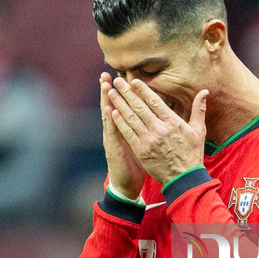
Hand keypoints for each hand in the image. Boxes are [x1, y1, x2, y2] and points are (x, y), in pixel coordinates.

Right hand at [100, 72, 145, 199]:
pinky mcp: (113, 148)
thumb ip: (144, 129)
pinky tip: (107, 109)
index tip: (123, 76)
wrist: (126, 184)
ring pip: (109, 116)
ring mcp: (113, 139)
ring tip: (104, 84)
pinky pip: (111, 132)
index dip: (123, 92)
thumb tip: (155, 118)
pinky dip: (109, 120)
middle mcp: (116, 131)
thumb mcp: (141, 145)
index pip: (124, 107)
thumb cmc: (135, 164)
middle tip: (107, 73)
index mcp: (126, 129)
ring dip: (106, 100)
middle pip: (113, 106)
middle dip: (110, 90)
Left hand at [108, 77, 207, 186]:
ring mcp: (149, 141)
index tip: (133, 80)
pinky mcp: (141, 151)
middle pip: (140, 107)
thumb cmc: (192, 155)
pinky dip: (120, 122)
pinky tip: (113, 112)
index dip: (142, 89)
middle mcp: (160, 129)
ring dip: (120, 104)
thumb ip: (199, 110)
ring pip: (131, 118)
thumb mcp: (199, 131)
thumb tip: (205, 91)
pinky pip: (128, 133)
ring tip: (112, 93)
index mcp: (173, 122)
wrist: (184, 179)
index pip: (154, 101)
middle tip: (117, 81)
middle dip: (127, 92)